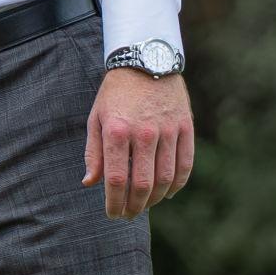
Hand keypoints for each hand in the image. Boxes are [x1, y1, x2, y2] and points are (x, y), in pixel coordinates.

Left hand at [84, 69, 193, 218]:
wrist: (146, 60)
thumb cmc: (116, 93)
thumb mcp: (96, 118)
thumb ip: (94, 153)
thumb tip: (90, 184)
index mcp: (117, 131)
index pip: (116, 180)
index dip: (114, 203)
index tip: (112, 213)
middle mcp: (144, 132)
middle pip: (143, 184)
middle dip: (135, 207)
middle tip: (129, 215)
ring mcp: (168, 130)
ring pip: (165, 178)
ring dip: (155, 199)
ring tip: (146, 205)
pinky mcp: (185, 126)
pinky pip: (185, 164)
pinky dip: (178, 184)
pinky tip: (168, 192)